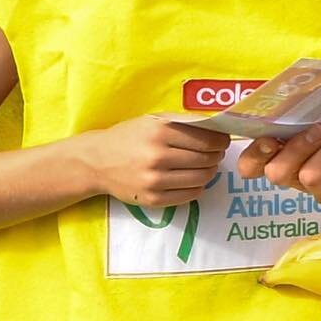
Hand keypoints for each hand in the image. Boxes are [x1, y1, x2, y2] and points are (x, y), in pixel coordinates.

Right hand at [82, 115, 228, 208]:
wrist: (97, 161)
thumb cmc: (129, 136)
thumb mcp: (153, 120)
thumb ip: (183, 123)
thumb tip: (217, 128)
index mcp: (160, 132)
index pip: (206, 140)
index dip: (221, 141)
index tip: (223, 140)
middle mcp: (158, 156)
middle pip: (206, 159)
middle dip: (216, 156)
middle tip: (216, 153)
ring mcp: (155, 180)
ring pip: (201, 178)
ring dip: (210, 172)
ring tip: (206, 166)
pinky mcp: (153, 199)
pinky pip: (190, 195)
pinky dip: (198, 187)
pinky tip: (193, 179)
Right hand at [237, 93, 320, 207]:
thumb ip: (303, 108)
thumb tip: (280, 109)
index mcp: (288, 150)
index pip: (253, 165)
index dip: (253, 155)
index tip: (267, 136)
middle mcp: (302, 173)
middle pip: (278, 174)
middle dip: (295, 147)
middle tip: (319, 125)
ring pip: (309, 178)